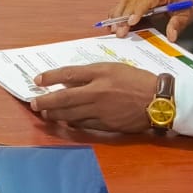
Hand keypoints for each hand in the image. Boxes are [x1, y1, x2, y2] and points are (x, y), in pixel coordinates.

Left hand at [28, 63, 158, 132]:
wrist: (159, 100)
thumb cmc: (138, 81)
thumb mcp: (115, 68)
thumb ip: (93, 74)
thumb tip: (70, 80)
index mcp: (100, 72)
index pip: (68, 74)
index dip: (50, 77)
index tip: (38, 80)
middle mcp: (97, 91)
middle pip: (63, 98)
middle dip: (45, 101)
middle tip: (33, 103)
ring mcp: (100, 110)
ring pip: (70, 114)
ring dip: (54, 114)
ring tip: (44, 113)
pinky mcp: (105, 124)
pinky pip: (82, 124)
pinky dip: (71, 123)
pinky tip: (65, 121)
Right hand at [106, 0, 192, 40]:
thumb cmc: (186, 2)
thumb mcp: (187, 14)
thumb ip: (178, 24)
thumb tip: (171, 35)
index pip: (146, 0)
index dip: (137, 11)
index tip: (131, 22)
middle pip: (131, 2)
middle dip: (123, 18)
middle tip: (120, 32)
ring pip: (124, 3)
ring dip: (117, 16)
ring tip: (113, 30)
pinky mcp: (138, 3)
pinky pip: (124, 6)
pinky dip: (116, 15)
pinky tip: (112, 25)